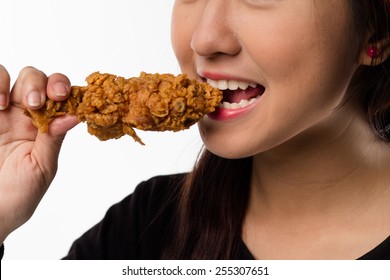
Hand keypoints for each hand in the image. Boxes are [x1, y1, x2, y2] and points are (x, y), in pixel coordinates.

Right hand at [0, 65, 78, 243]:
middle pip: (33, 78)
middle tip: (35, 104)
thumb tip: (75, 114)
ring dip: (5, 81)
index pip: (56, 94)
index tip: (62, 96)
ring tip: (4, 105)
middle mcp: (20, 114)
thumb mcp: (42, 167)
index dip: (61, 88)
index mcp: (43, 126)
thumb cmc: (18, 195)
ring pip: (3, 74)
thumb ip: (54, 139)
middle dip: (38, 84)